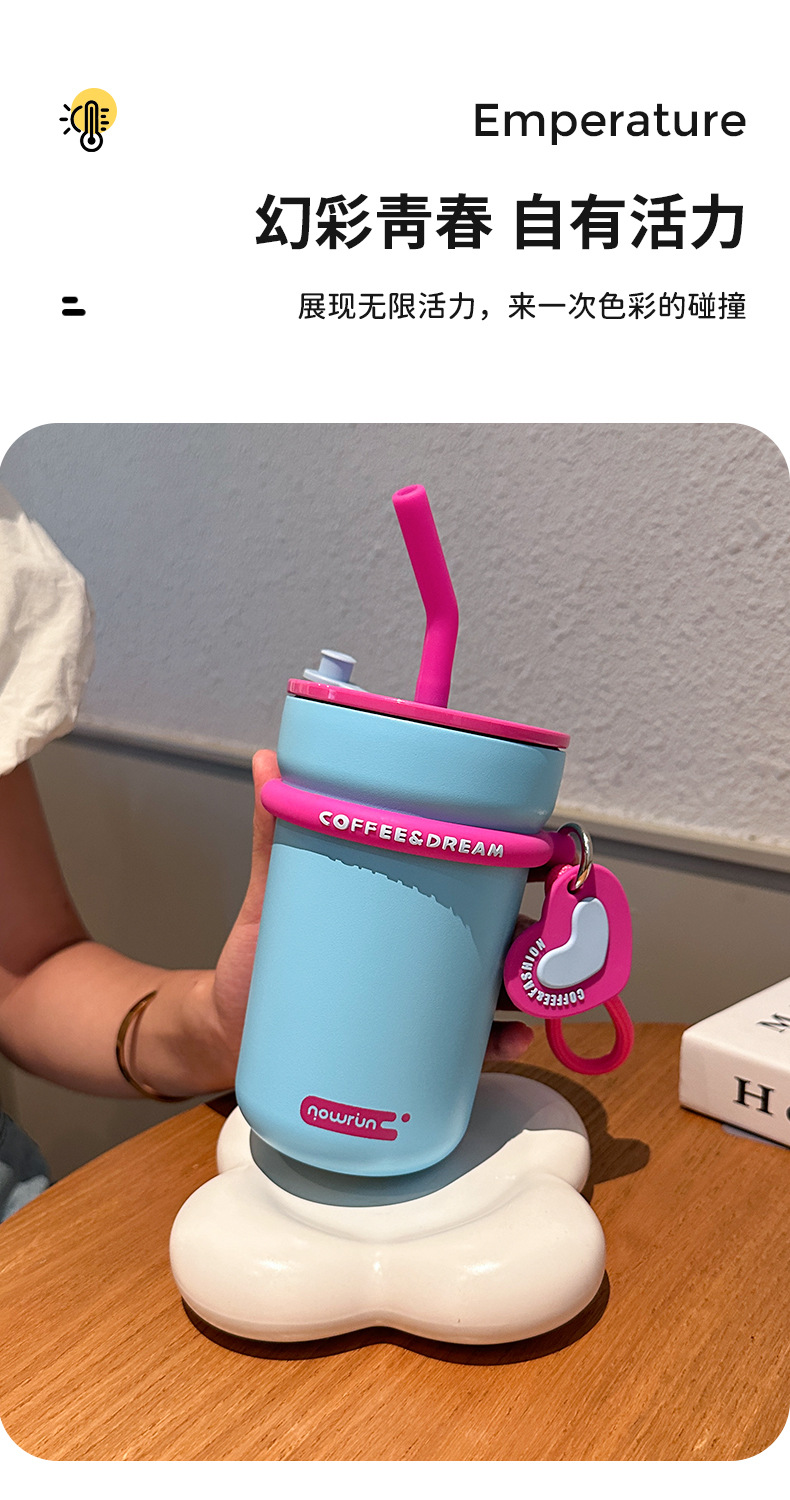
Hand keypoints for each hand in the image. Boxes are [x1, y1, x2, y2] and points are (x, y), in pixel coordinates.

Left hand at [208, 751, 532, 1077]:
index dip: (521, 861)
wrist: (232, 1036)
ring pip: (499, 985)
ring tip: (528, 986)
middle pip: (503, 930)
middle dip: (540, 927)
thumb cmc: (258, 963)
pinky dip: (501, 1040)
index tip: (544, 851)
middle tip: (544, 929)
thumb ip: (273, 833)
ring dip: (530, 985)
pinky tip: (512, 1037)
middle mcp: (428, 948)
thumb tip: (268, 759)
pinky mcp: (414, 1044)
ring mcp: (426, 998)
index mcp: (409, 902)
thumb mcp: (271, 898)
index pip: (477, 873)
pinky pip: (471, 1042)